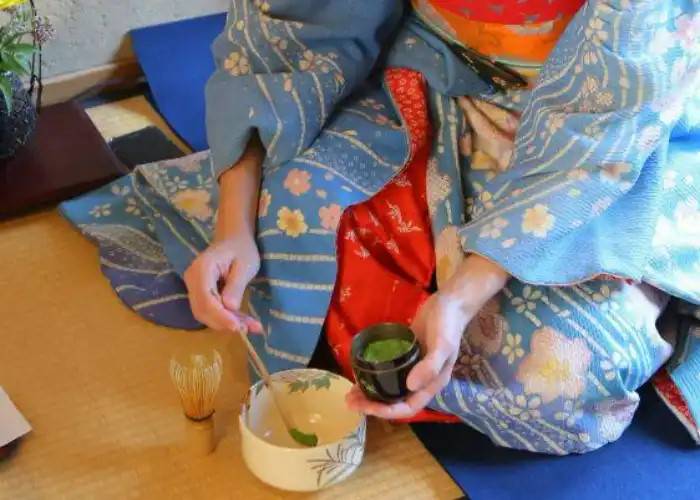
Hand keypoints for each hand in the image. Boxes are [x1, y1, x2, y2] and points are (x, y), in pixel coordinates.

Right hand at [184, 233, 262, 332]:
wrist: (234, 240)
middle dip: (224, 323)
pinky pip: (209, 310)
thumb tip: (229, 307)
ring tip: (251, 326)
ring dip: (226, 323)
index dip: (220, 316)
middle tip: (249, 328)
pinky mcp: (200, 294)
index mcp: (202, 268)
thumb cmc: (242, 249)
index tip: (238, 327)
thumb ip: (236, 286)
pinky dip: (226, 319)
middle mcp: (192, 279)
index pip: (206, 298)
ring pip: (205, 314)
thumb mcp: (246, 265)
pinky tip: (244, 323)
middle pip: (202, 310)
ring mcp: (193, 287)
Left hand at [346, 254, 507, 418]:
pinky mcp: (404, 355)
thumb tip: (410, 387)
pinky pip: (388, 371)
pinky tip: (361, 372)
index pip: (408, 407)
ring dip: (371, 393)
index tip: (367, 408)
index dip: (387, 411)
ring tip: (350, 393)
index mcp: (432, 384)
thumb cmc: (448, 325)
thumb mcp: (443, 345)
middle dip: (373, 405)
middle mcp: (421, 380)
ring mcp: (412, 368)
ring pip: (390, 387)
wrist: (449, 303)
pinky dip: (374, 375)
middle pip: (395, 401)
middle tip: (350, 401)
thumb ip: (430, 366)